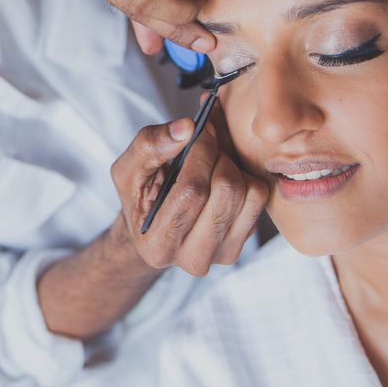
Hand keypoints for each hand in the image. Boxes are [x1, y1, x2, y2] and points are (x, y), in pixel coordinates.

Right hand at [110, 106, 267, 276]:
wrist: (153, 226)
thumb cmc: (139, 194)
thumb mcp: (128, 168)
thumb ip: (150, 145)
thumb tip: (187, 127)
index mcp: (159, 245)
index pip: (192, 190)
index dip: (199, 151)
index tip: (197, 128)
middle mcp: (194, 259)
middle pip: (227, 190)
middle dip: (218, 153)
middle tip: (205, 138)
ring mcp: (223, 255)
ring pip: (249, 192)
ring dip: (232, 163)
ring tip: (210, 157)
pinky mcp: (243, 243)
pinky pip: (259, 198)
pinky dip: (244, 174)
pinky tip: (221, 171)